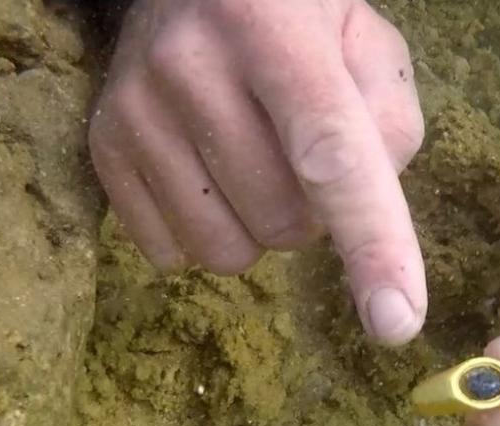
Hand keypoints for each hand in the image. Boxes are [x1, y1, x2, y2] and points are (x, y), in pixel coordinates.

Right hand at [88, 0, 426, 344]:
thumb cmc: (300, 21)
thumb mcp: (369, 46)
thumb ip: (391, 127)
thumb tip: (366, 227)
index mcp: (276, 28)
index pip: (331, 154)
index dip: (371, 242)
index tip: (396, 323)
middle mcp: (190, 63)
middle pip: (284, 220)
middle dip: (313, 212)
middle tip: (302, 156)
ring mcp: (135, 107)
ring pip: (227, 251)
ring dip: (261, 229)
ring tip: (256, 161)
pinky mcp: (103, 147)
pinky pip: (172, 253)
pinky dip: (209, 232)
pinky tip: (210, 173)